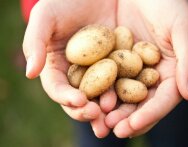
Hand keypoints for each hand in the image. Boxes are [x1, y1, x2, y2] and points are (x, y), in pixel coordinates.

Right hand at [22, 0, 117, 137]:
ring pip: (101, 95)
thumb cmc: (67, 2)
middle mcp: (78, 73)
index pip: (58, 88)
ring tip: (113, 117)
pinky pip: (121, 81)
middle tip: (97, 116)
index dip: (65, 97)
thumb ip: (35, 43)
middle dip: (86, 110)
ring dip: (107, 109)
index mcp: (58, 66)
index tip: (78, 101)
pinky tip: (132, 98)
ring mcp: (98, 71)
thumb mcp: (46, 17)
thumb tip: (30, 73)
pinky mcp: (117, 66)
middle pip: (80, 98)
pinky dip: (125, 92)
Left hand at [105, 0, 187, 137]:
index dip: (149, 115)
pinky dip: (100, 90)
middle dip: (126, 118)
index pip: (162, 100)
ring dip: (111, 110)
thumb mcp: (182, 27)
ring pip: (122, 95)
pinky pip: (106, 78)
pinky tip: (90, 99)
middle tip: (112, 129)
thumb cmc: (166, 4)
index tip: (132, 127)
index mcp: (169, 70)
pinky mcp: (115, 60)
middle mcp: (150, 73)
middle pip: (140, 102)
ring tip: (99, 120)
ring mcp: (131, 68)